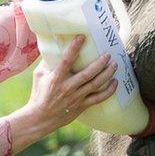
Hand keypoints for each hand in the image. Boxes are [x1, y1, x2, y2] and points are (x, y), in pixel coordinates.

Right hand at [3, 35, 118, 153]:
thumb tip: (55, 46)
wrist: (40, 118)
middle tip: (108, 54)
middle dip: (100, 63)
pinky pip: (99, 98)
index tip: (82, 37)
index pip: (66, 61)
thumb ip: (47, 62)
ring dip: (107, 74)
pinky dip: (109, 91)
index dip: (74, 48)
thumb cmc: (39, 94)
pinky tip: (115, 83)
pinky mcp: (82, 106)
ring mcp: (76, 98)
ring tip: (115, 65)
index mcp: (56, 79)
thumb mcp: (39, 75)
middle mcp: (67, 88)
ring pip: (96, 84)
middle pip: (87, 73)